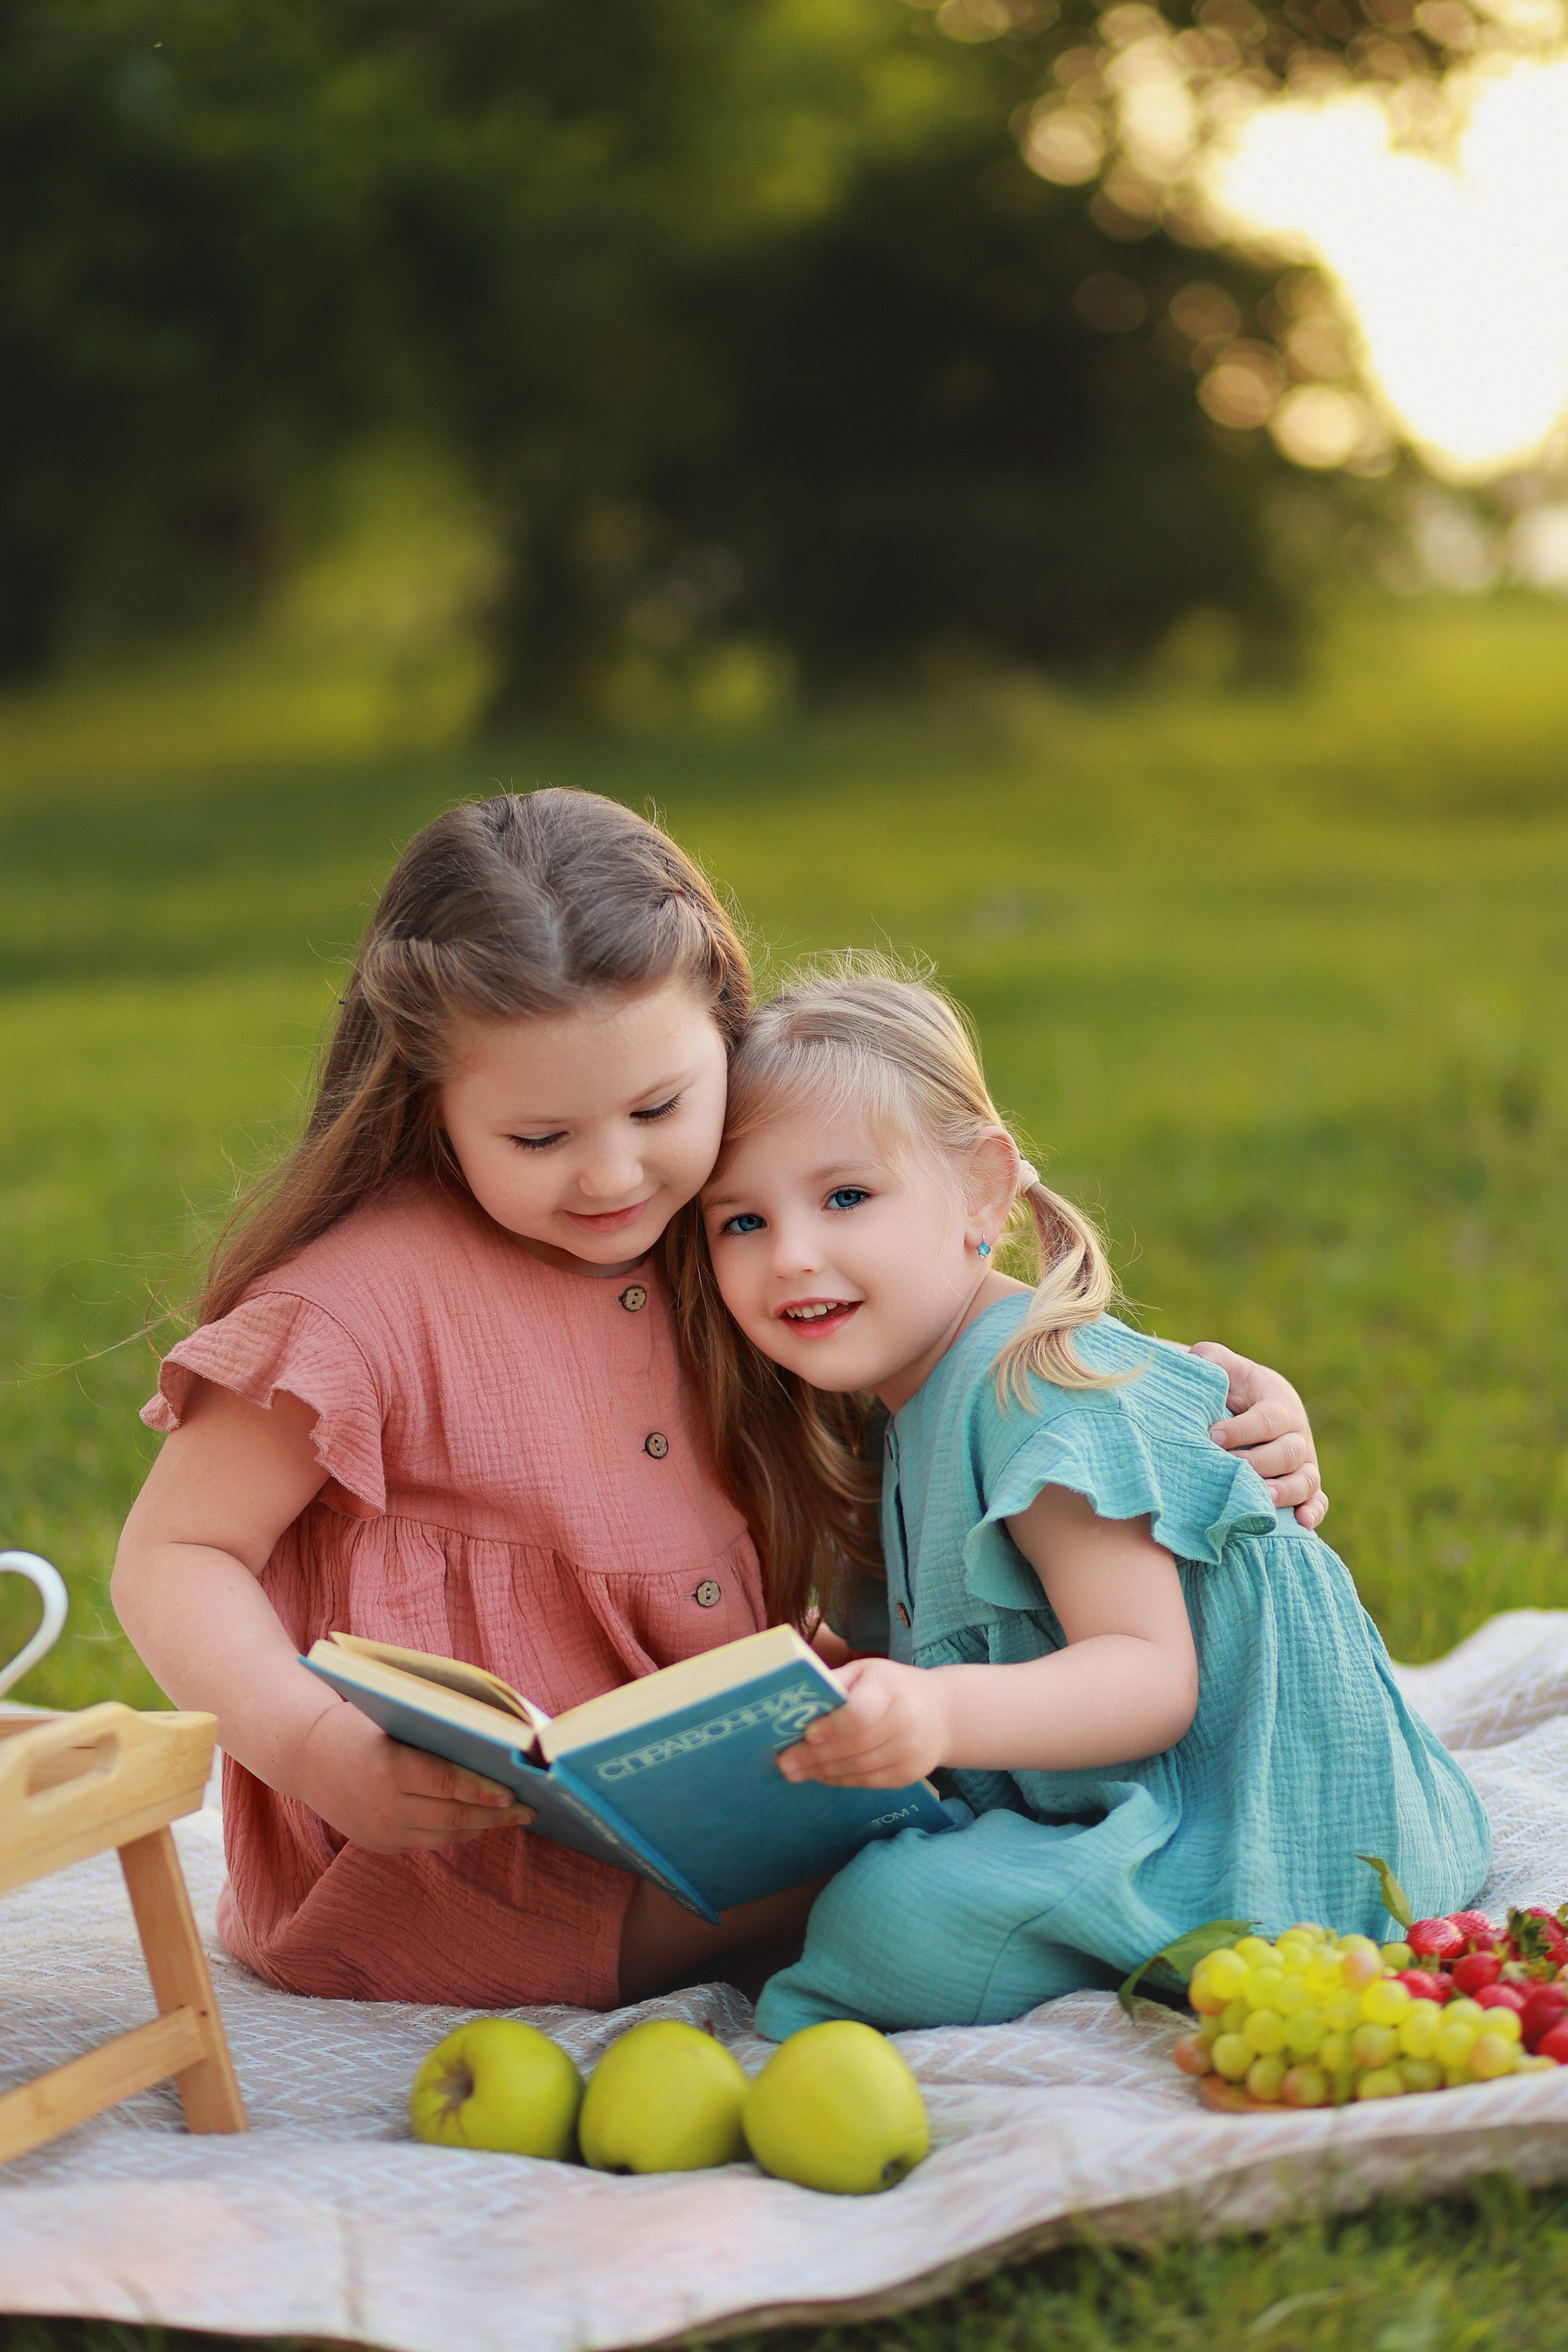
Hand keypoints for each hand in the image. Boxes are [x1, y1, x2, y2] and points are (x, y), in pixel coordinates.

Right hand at [295, 1699, 535, 1852]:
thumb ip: (436, 1729)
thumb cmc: (359, 1721)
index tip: (515, 1792)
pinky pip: (427, 1842)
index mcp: (388, 1769)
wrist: (304, 1754)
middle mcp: (384, 1807)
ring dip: (480, 1826)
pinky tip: (478, 1820)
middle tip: (529, 1808)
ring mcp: (380, 1832)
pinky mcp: (379, 1845)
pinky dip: (455, 1831)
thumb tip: (494, 1738)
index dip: (484, 1791)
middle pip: (453, 1816)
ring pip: (444, 1835)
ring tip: (511, 1816)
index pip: (448, 1785)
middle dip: (495, 1815)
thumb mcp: (393, 1716)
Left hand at [777, 1658, 949, 1788]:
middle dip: (815, 1756)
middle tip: (784, 1762)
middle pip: (855, 1745)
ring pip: (858, 1767)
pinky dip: (840, 1779)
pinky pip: (867, 1781)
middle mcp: (905, 1722)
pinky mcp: (908, 1775)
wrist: (943, 1714)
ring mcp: (909, 1753)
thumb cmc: (893, 1687)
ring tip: (794, 1772)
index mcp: (891, 1689)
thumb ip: (836, 1683)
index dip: (833, 1727)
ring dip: (822, 1771)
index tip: (807, 1733)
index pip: (861, 1713)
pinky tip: (820, 1775)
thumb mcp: (867, 1672)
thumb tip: (796, 1700)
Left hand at [1189, 1342, 1327, 1530]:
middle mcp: (1297, 1435)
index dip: (1242, 1430)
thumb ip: (1213, 1359)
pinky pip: (1318, 1500)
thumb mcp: (1224, 1368)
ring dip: (1286, 1491)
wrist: (1249, 1407)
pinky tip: (1302, 1523)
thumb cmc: (1233, 1387)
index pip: (1267, 1419)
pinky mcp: (1306, 1485)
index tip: (1213, 1436)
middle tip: (1230, 1468)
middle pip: (1287, 1453)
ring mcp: (1304, 1462)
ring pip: (1305, 1479)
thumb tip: (1197, 1359)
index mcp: (1279, 1404)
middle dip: (1258, 1463)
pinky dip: (1314, 1511)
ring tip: (1263, 1499)